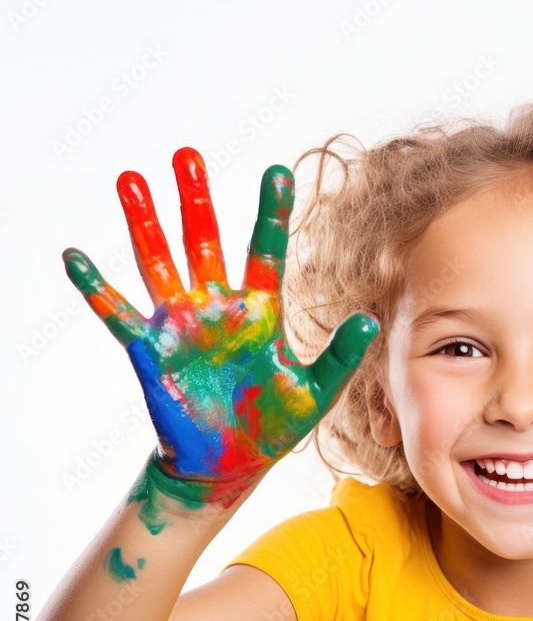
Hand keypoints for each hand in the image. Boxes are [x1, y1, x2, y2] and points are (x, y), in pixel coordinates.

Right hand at [64, 148, 377, 496]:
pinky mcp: (150, 350)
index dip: (271, 211)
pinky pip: (117, 313)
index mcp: (260, 312)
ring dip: (145, 223)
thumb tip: (369, 321)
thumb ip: (341, 357)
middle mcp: (218, 308)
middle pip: (205, 241)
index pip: (266, 250)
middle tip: (187, 154)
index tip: (277, 171)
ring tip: (131, 179)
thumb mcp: (316, 393)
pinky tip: (75, 256)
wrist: (230, 465)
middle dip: (196, 200)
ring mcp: (182, 325)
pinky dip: (95, 288)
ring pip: (160, 262)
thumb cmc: (273, 426)